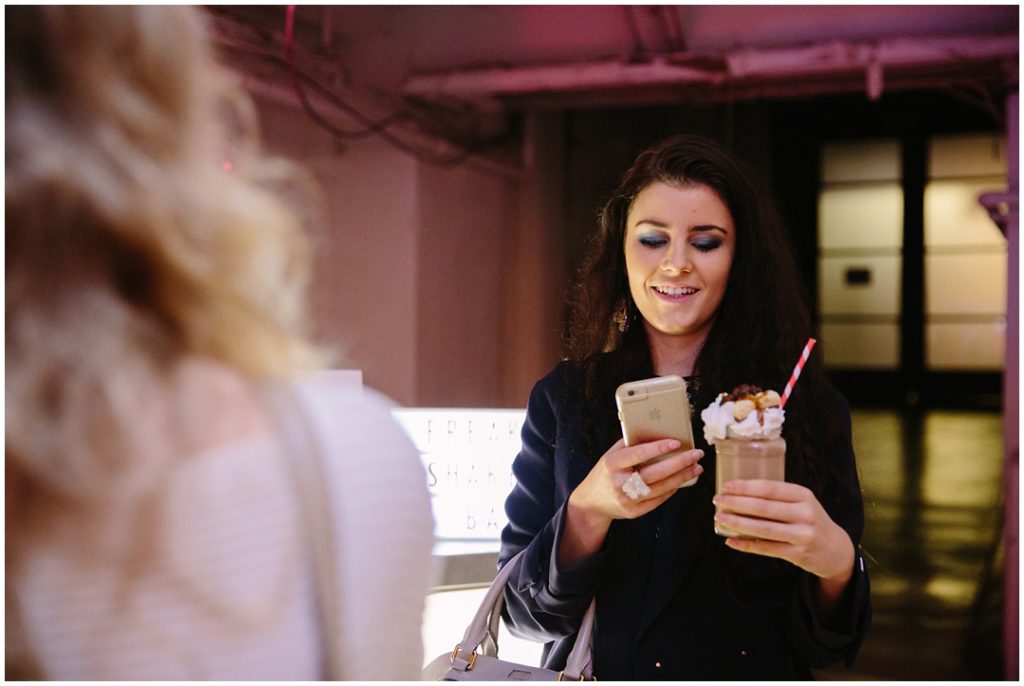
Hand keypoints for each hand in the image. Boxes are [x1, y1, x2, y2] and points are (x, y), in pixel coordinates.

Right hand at [559, 438, 702, 564]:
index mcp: (612, 464)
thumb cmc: (606, 472)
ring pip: (661, 488)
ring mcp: (627, 499)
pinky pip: (659, 500)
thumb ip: (630, 445)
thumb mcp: (611, 455)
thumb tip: (657, 434)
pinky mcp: (634, 512)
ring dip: (682, 477)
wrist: (591, 502)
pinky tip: (682, 480)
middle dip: (679, 463)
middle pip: (655, 473)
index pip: (638, 454)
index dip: (658, 448)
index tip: (677, 443)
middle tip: (696, 454)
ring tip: (696, 467)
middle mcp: (619, 482)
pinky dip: (672, 489)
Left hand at [712, 480, 854, 585]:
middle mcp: (804, 514)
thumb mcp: (802, 502)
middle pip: (763, 507)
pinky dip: (746, 545)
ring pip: (763, 529)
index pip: (769, 488)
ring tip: (720, 518)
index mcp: (803, 496)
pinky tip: (730, 541)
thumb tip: (739, 492)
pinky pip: (766, 549)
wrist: (836, 549)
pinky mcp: (798, 554)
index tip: (726, 486)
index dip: (745, 487)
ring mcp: (802, 535)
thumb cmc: (810, 520)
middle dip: (736, 503)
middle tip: (717, 501)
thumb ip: (778, 497)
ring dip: (738, 523)